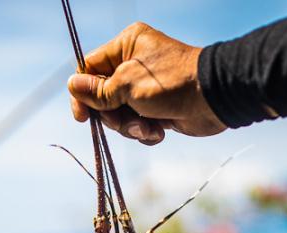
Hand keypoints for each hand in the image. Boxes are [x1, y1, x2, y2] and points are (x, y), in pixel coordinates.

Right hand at [68, 22, 225, 144]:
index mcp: (125, 46)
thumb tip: (72, 85)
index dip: (82, 94)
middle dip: (112, 115)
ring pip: (120, 114)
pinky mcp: (157, 108)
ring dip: (130, 127)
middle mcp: (134, 65)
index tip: (82, 117)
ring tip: (147, 127)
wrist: (214, 99)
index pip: (90, 69)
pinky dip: (146, 131)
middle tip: (123, 120)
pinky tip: (159, 131)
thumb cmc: (170, 84)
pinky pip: (139, 124)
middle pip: (102, 96)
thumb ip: (98, 91)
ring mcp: (145, 88)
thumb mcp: (127, 85)